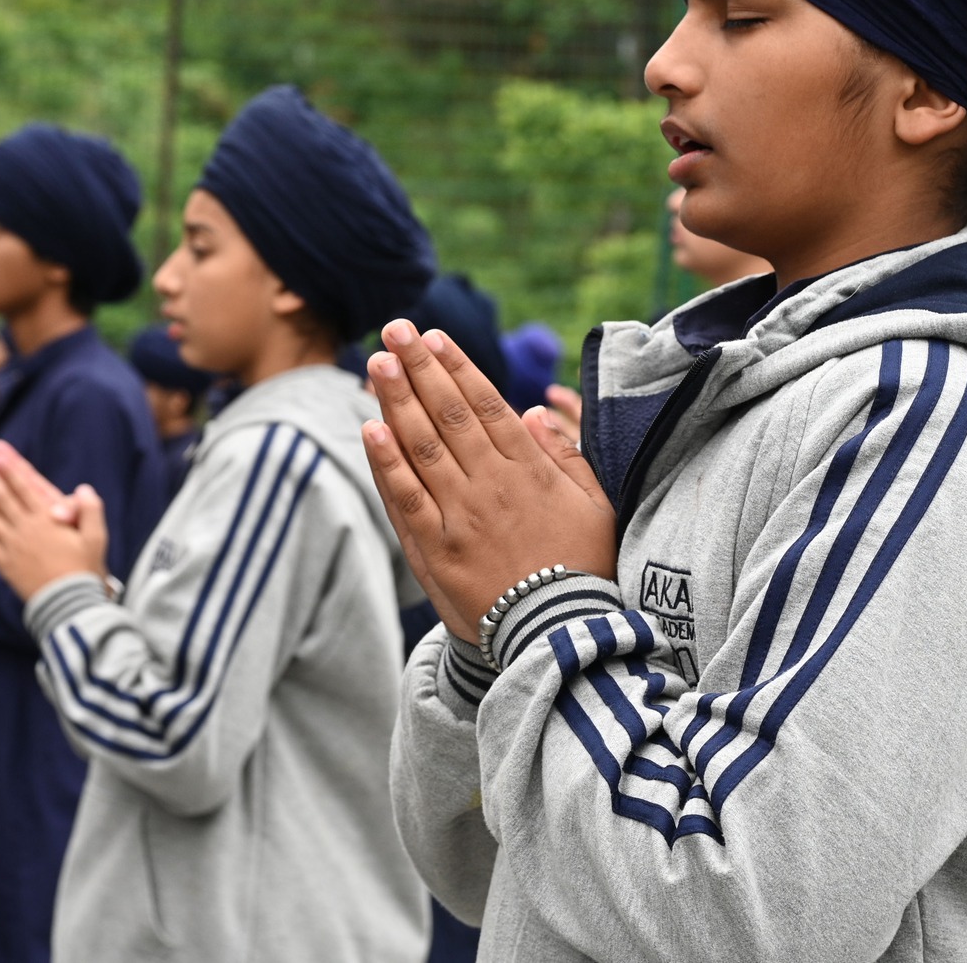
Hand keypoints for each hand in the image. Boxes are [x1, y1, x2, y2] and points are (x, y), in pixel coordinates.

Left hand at [0, 441, 108, 600]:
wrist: (69, 605)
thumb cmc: (86, 569)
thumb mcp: (97, 537)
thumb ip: (90, 509)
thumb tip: (82, 488)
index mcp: (47, 519)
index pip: (24, 486)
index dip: (10, 467)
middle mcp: (25, 529)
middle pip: (1, 495)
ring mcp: (12, 546)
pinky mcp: (4, 564)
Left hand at [361, 319, 615, 645]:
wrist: (560, 636)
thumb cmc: (584, 570)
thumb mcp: (596, 507)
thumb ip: (567, 457)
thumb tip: (533, 412)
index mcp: (529, 470)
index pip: (486, 404)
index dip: (457, 367)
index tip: (434, 337)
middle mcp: (491, 484)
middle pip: (448, 413)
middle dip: (419, 367)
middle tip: (395, 329)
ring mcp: (460, 515)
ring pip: (422, 446)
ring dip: (397, 400)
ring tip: (377, 363)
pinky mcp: (437, 549)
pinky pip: (405, 496)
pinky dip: (386, 461)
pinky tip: (370, 428)